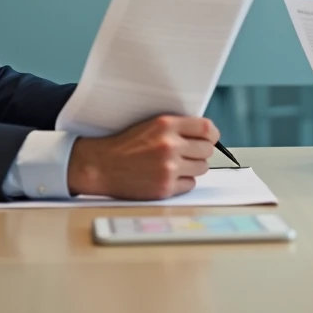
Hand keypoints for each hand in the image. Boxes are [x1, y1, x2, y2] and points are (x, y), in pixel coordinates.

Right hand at [67, 115, 219, 198]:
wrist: (101, 166)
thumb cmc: (125, 145)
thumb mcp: (150, 125)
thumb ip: (177, 127)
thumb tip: (205, 134)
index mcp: (166, 125)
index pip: (206, 128)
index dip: (212, 135)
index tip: (210, 138)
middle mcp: (169, 145)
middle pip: (207, 150)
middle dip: (201, 152)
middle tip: (189, 153)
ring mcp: (168, 168)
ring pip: (202, 168)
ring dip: (193, 167)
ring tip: (176, 164)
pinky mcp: (165, 188)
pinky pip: (190, 184)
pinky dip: (183, 182)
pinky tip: (168, 176)